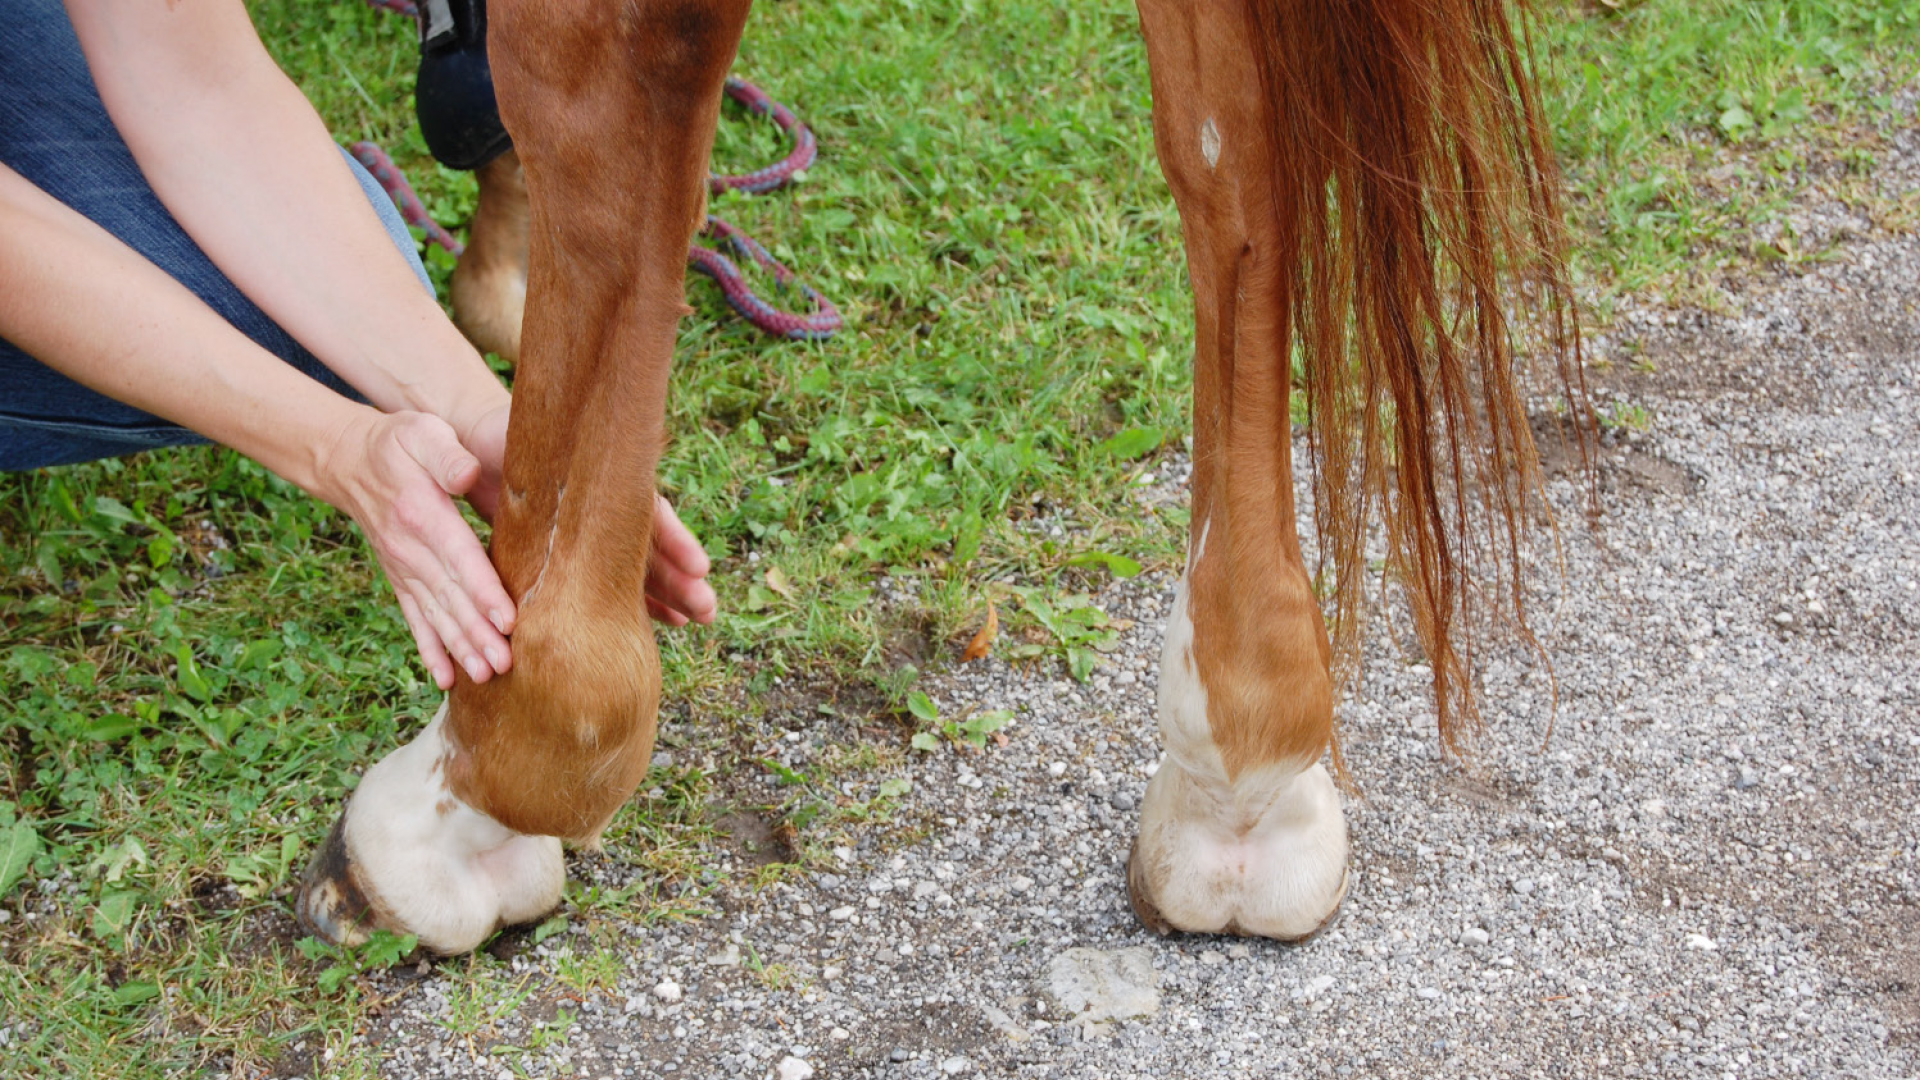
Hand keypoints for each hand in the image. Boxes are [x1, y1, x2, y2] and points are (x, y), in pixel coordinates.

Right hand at [320, 408, 515, 689]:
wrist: (349, 461)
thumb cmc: (399, 443)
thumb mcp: (422, 433)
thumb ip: (445, 455)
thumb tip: (466, 472)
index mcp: (422, 514)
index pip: (459, 557)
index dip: (483, 590)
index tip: (507, 619)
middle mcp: (410, 549)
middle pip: (450, 597)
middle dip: (478, 633)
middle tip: (506, 664)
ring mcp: (403, 568)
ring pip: (436, 614)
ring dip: (460, 647)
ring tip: (486, 676)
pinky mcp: (400, 578)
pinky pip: (414, 618)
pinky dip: (430, 649)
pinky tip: (445, 679)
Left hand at [455, 400, 713, 627]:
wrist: (474, 445)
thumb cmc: (475, 439)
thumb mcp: (468, 442)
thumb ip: (463, 458)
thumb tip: (464, 474)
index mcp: (583, 474)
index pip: (638, 506)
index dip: (669, 537)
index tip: (698, 565)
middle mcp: (593, 503)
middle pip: (645, 541)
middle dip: (680, 576)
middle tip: (708, 608)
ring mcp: (587, 530)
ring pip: (636, 564)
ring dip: (669, 591)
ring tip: (699, 620)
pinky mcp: (574, 552)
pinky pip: (613, 580)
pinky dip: (639, 600)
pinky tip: (666, 623)